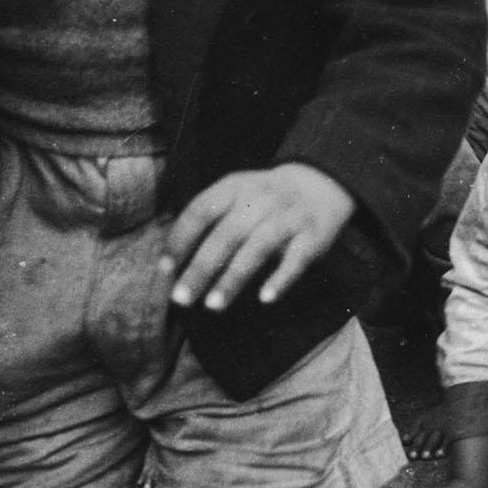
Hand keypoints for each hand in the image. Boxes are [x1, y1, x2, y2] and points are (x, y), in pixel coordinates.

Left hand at [164, 163, 356, 311]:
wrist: (321, 182)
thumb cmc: (265, 198)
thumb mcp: (236, 193)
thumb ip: (208, 219)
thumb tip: (171, 262)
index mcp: (235, 188)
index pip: (201, 211)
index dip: (181, 239)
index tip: (165, 269)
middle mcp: (261, 200)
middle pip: (226, 235)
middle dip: (201, 268)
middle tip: (180, 299)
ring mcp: (288, 218)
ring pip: (257, 249)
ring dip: (233, 278)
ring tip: (213, 305)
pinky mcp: (314, 236)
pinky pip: (296, 259)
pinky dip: (281, 278)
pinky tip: (265, 298)